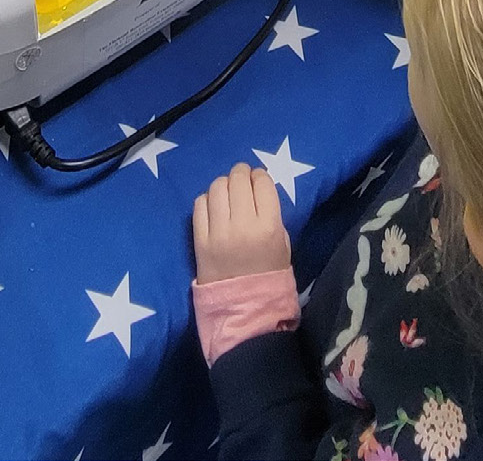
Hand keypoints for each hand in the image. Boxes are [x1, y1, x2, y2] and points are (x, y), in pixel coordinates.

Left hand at [193, 163, 290, 283]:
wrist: (244, 308)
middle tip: (242, 180)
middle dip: (241, 174)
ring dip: (224, 184)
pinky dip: (207, 200)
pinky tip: (214, 207)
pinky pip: (199, 205)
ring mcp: (218, 232)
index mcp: (268, 227)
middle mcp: (243, 225)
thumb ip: (271, 213)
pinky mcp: (200, 240)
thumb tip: (256, 188)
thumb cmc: (268, 274)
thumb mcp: (282, 243)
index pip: (262, 183)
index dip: (260, 176)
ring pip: (217, 187)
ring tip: (228, 193)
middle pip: (238, 179)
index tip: (258, 180)